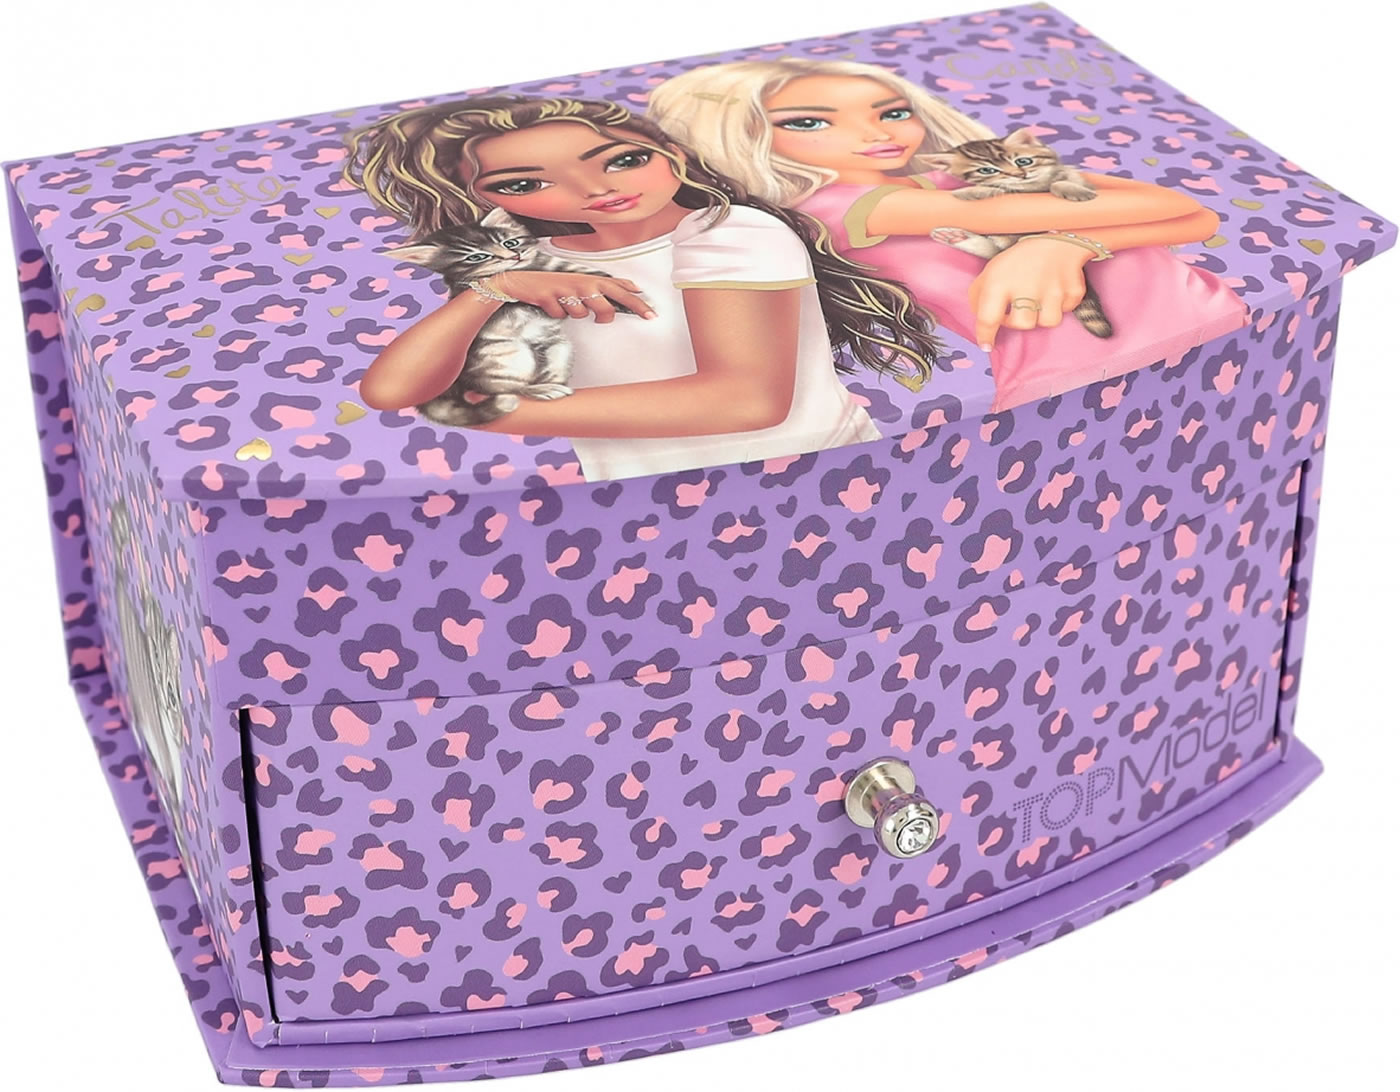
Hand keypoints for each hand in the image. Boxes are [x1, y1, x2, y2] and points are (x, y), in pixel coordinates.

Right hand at [485, 271, 655, 323]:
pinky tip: (550, 304)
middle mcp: (582, 283)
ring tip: (565, 303)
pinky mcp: (550, 296)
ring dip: (574, 313)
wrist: (522, 281)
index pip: (619, 291)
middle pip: (606, 305)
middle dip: (610, 316)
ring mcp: (566, 289)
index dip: (636, 303)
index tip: (651, 314)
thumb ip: (606, 287)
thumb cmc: (556, 284)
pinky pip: (560, 315)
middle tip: (609, 322)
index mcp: (592, 279)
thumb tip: (633, 288)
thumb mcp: (582, 283)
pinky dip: (556, 313)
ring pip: (581, 314)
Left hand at [968, 236, 1092, 349]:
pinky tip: (1055, 290)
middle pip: (1022, 324)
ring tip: (1039, 299)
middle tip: (1018, 307)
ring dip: (1041, 314)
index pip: (988, 318)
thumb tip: (981, 321)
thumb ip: (980, 297)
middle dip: (1018, 321)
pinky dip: (1061, 305)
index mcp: (1000, 282)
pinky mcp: (1073, 290)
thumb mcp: (991, 272)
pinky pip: (1066, 310)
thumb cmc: (1019, 260)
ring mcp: (1053, 289)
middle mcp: (1026, 286)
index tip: (986, 345)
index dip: (985, 335)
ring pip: (1047, 322)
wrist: (1056, 238)